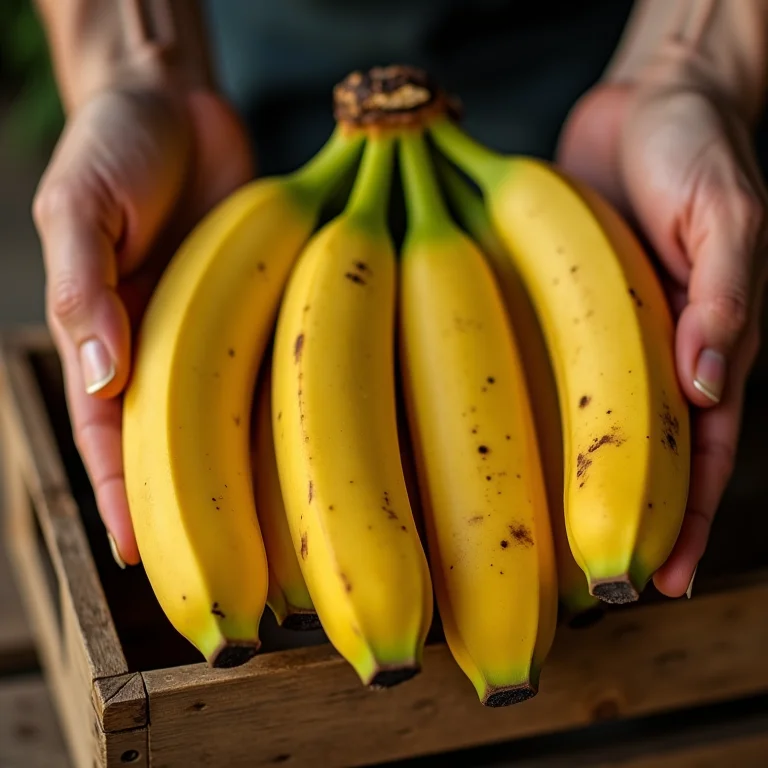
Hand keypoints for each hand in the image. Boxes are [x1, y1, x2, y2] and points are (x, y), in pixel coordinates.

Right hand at [33, 82, 253, 564]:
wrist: (181, 105)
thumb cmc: (116, 148)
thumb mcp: (78, 206)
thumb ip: (83, 289)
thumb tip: (98, 376)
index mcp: (112, 340)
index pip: (110, 440)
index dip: (127, 501)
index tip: (150, 562)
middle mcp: (171, 352)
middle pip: (180, 450)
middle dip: (198, 509)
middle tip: (231, 573)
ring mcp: (225, 337)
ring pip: (237, 422)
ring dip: (256, 475)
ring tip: (286, 537)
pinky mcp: (273, 309)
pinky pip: (284, 368)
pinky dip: (298, 408)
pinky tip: (322, 449)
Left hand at [556, 57, 767, 597]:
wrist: (649, 102)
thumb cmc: (702, 150)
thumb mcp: (732, 213)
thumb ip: (728, 296)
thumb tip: (711, 386)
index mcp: (705, 345)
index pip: (704, 453)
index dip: (686, 519)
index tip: (658, 580)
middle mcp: (649, 353)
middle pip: (642, 458)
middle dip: (626, 522)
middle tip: (597, 588)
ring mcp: (599, 336)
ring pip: (587, 425)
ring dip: (570, 483)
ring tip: (540, 541)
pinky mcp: (555, 308)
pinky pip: (544, 368)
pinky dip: (531, 411)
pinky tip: (504, 449)